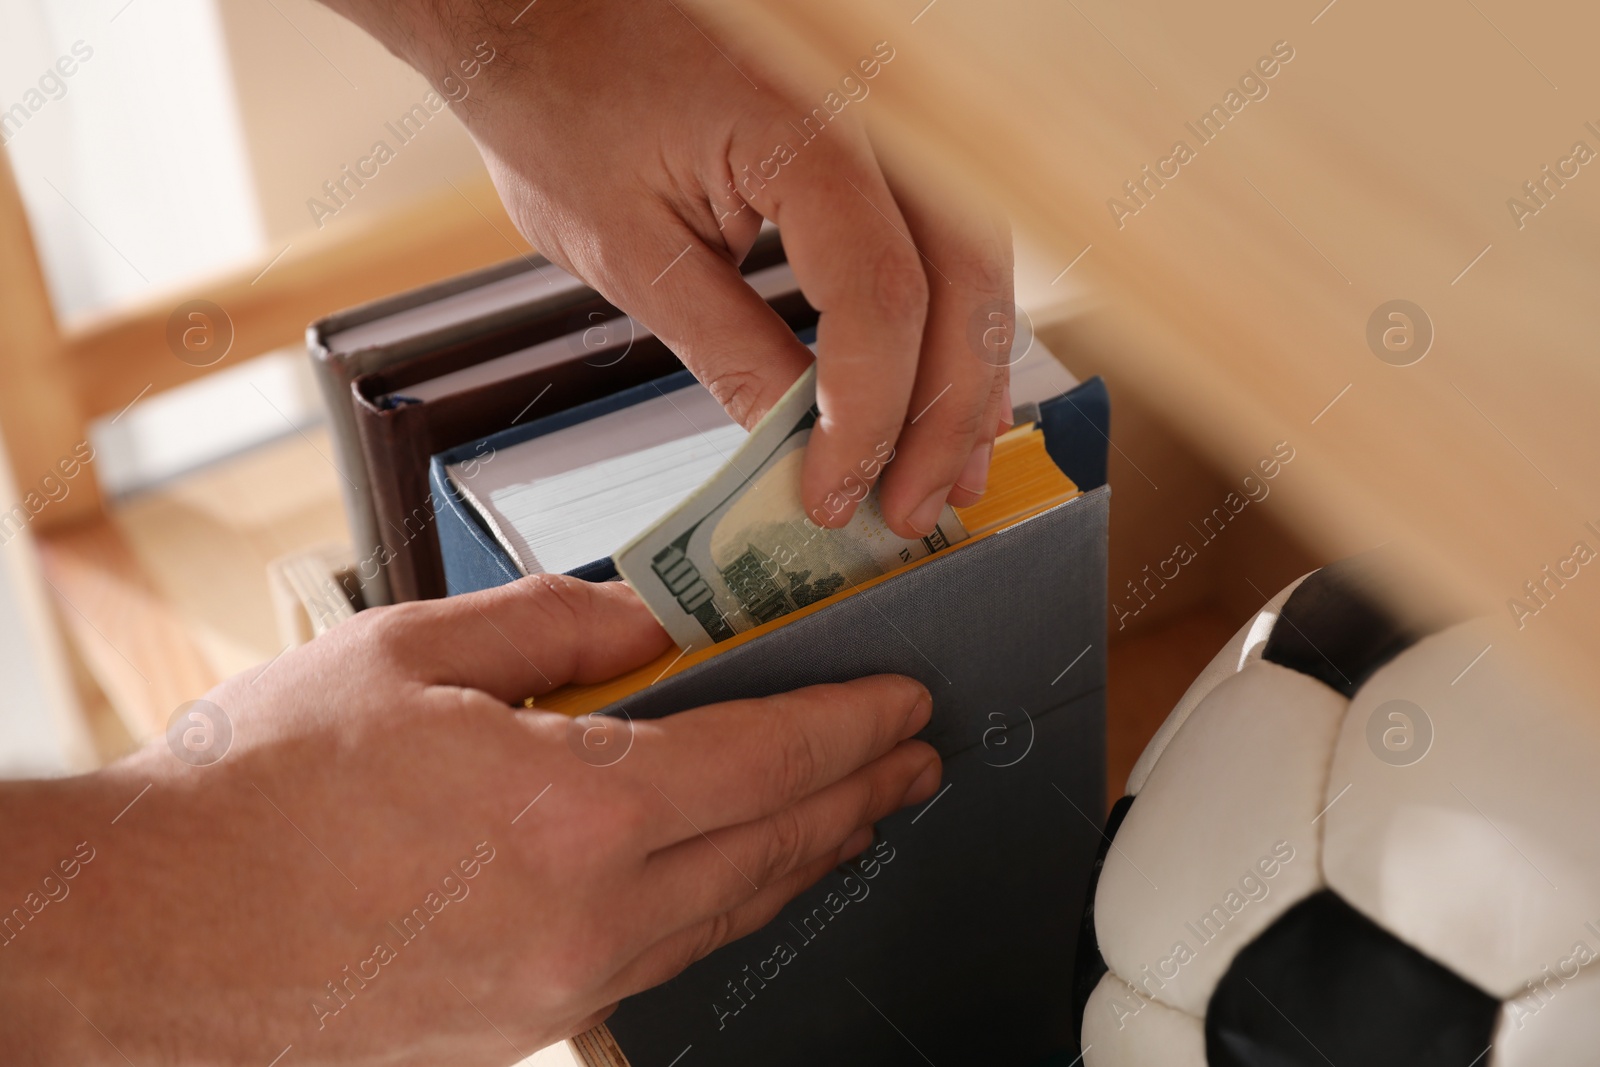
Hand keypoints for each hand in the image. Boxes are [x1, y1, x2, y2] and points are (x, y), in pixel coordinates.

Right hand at [0, 577, 939, 1064]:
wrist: (153, 937)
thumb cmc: (260, 794)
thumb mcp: (410, 654)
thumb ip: (558, 627)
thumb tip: (650, 624)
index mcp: (575, 809)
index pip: (769, 759)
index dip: (852, 725)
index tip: (905, 702)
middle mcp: (592, 914)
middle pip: (776, 846)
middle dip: (861, 796)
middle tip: (913, 760)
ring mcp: (565, 982)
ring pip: (733, 912)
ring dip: (808, 854)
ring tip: (854, 814)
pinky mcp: (530, 1018)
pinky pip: (668, 954)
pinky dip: (727, 902)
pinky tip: (737, 874)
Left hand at [325, 0, 1014, 537]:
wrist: (545, 14)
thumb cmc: (564, 99)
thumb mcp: (633, 250)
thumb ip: (732, 348)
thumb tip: (796, 448)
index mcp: (808, 132)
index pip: (882, 299)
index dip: (871, 415)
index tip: (836, 494)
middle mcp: (875, 118)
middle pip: (964, 285)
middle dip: (945, 417)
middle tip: (913, 512)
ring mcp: (887, 125)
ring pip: (976, 266)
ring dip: (964, 380)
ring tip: (941, 477)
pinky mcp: (876, 147)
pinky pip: (941, 243)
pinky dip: (941, 328)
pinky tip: (931, 397)